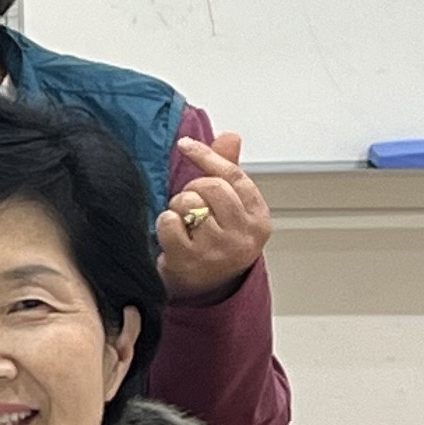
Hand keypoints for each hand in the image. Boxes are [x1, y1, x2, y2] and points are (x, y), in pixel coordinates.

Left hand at [158, 131, 269, 299]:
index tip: (185, 144)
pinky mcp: (191, 261)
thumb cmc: (215, 242)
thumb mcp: (230, 210)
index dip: (207, 156)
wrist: (202, 288)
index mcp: (258, 219)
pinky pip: (170, 223)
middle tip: (190, 205)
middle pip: (212, 187)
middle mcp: (243, 236)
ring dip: (177, 208)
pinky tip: (172, 236)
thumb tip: (231, 136)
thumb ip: (228, 172)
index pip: (234, 176)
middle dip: (193, 189)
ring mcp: (218, 250)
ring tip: (184, 223)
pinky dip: (165, 224)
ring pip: (189, 203)